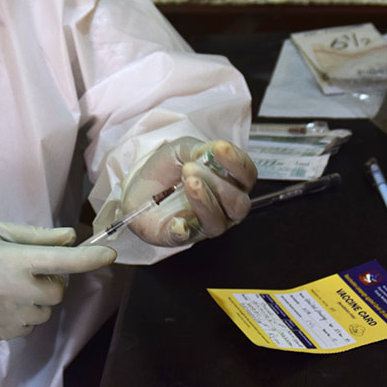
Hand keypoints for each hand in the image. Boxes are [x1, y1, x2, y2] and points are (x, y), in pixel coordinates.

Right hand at [0, 223, 115, 341]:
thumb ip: (36, 236)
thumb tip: (72, 236)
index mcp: (13, 260)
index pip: (63, 260)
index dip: (90, 257)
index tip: (110, 254)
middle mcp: (15, 291)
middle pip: (58, 291)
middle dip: (52, 279)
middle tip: (28, 268)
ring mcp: (7, 317)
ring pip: (45, 310)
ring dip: (39, 299)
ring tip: (10, 286)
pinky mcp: (0, 335)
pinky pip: (29, 326)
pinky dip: (25, 314)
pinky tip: (2, 302)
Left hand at [120, 137, 256, 245]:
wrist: (139, 186)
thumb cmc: (168, 169)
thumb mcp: (183, 149)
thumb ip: (200, 149)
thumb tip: (214, 151)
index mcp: (230, 183)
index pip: (247, 176)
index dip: (238, 163)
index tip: (221, 148)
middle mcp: (224, 207)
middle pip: (238, 203)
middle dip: (219, 184)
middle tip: (192, 167)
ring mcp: (204, 224)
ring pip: (216, 221)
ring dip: (204, 201)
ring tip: (189, 183)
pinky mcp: (180, 236)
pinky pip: (185, 237)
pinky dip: (182, 229)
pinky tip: (177, 221)